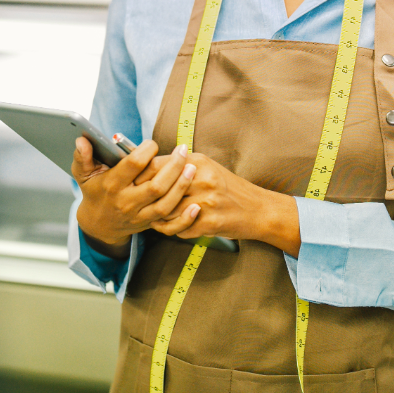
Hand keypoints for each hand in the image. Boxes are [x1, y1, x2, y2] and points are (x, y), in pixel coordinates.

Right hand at [72, 136, 197, 258]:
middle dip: (173, 167)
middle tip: (183, 150)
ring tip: (193, 168)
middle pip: (156, 186)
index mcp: (112, 185)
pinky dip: (185, 217)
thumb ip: (83, 157)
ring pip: (166, 204)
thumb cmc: (94, 191)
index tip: (153, 144)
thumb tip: (81, 140)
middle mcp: (127, 202)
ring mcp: (140, 215)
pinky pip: (170, 224)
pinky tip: (197, 205)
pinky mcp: (150, 224)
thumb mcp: (84, 174)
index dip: (146, 152)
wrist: (99, 224)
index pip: (133, 166)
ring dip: (182, 186)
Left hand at [149, 153, 301, 256]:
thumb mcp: (207, 168)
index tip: (136, 184)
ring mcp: (206, 201)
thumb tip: (149, 166)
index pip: (157, 166)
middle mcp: (201, 179)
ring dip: (160, 218)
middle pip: (158, 190)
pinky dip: (177, 230)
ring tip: (159, 218)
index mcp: (198, 162)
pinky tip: (180, 227)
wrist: (257, 209)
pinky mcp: (209, 222)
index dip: (142, 177)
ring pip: (166, 212)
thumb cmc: (229, 189)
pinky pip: (180, 229)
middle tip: (142, 205)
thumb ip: (182, 165)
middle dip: (147, 200)